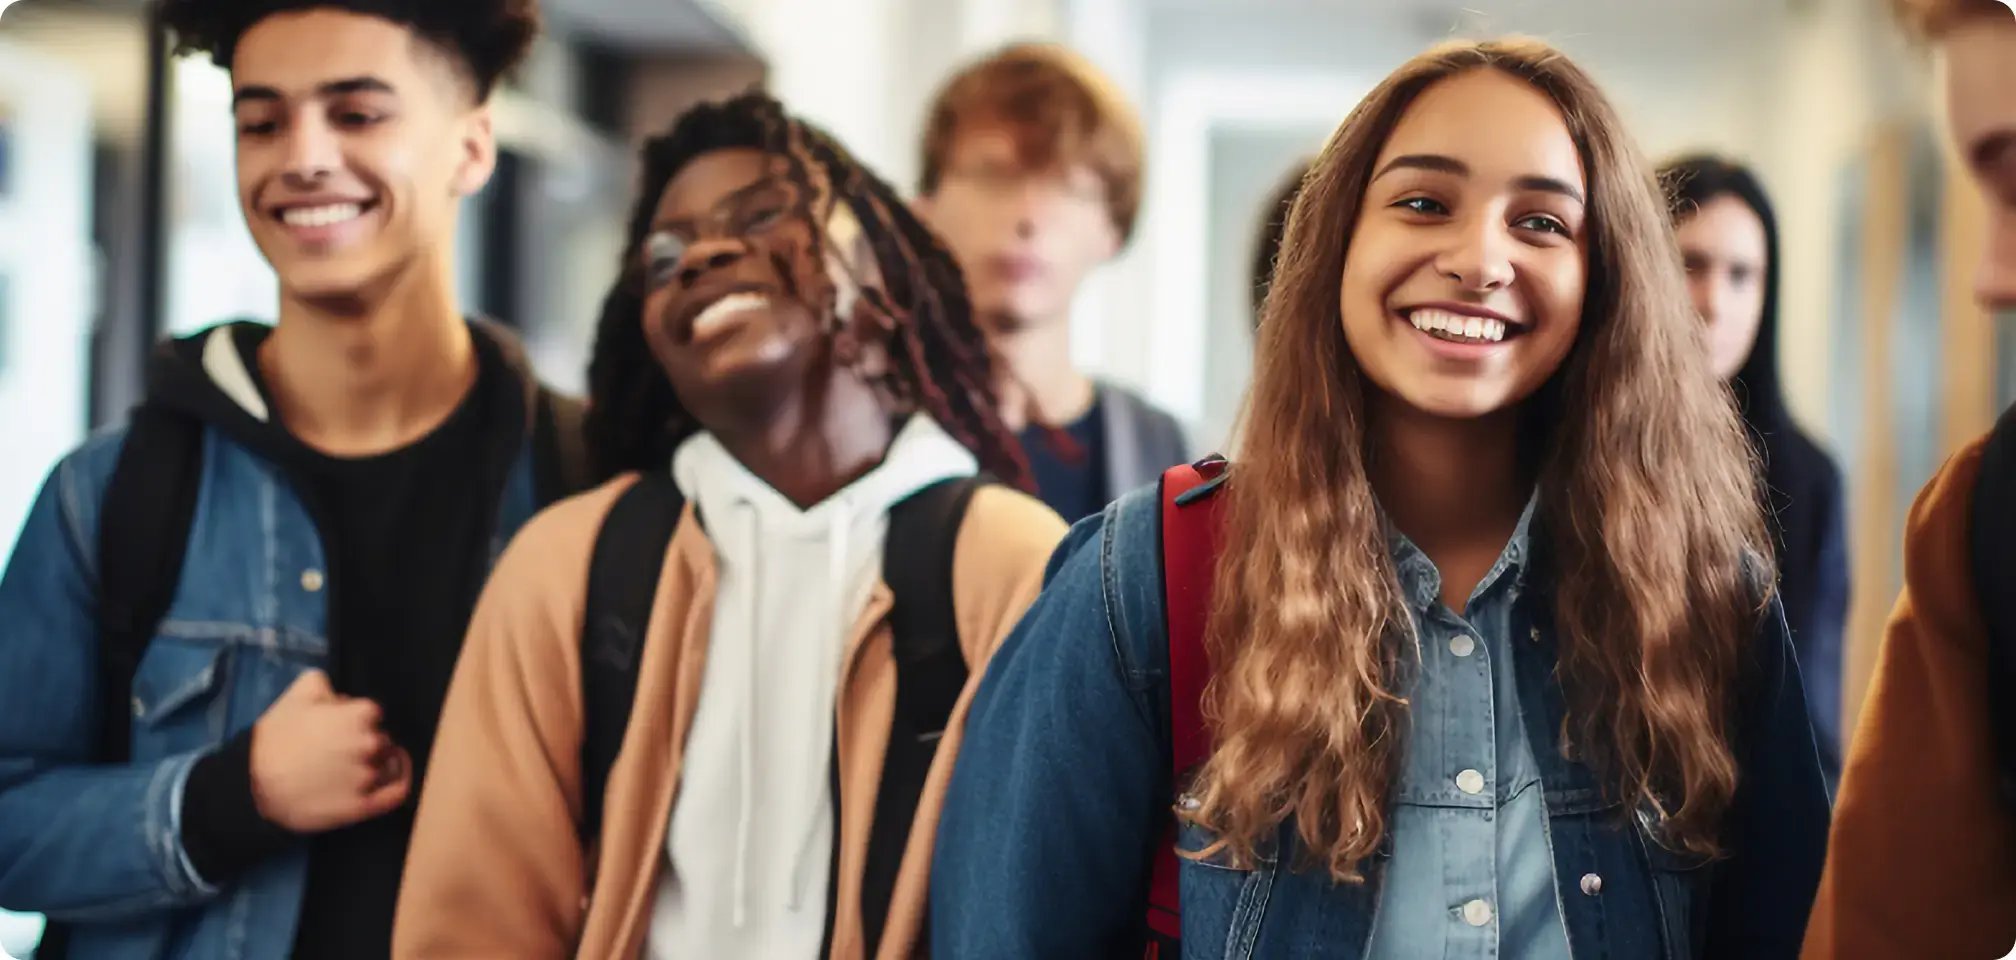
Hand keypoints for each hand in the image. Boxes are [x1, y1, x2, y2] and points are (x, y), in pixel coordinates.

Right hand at [248, 669, 410, 832]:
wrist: (254, 785)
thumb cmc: (275, 738)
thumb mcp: (296, 695)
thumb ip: (325, 684)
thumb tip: (341, 696)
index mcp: (360, 715)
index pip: (371, 713)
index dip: (355, 719)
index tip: (338, 727)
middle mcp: (371, 744)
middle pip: (380, 738)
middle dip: (364, 741)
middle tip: (337, 749)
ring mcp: (369, 776)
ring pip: (387, 763)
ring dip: (377, 761)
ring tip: (352, 766)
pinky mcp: (363, 805)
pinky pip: (396, 792)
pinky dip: (400, 780)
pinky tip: (394, 773)